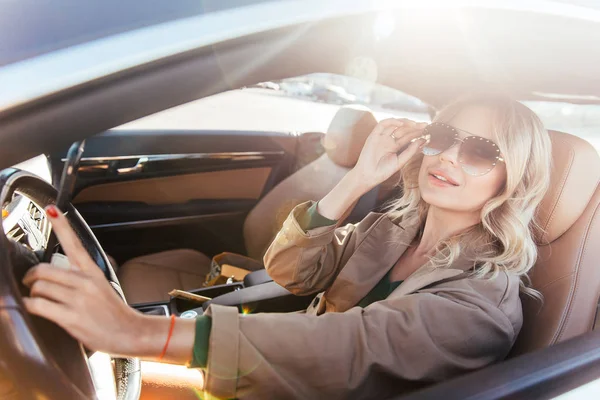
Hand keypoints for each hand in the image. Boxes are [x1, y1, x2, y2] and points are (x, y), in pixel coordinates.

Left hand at [21, 206, 195, 362]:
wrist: (130, 332)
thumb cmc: (113, 312)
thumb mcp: (102, 286)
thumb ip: (80, 278)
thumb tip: (54, 276)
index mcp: (93, 271)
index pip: (75, 243)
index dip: (61, 225)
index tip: (52, 209)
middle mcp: (85, 282)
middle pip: (44, 269)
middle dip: (30, 276)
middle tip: (29, 282)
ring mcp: (78, 299)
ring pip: (39, 287)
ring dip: (32, 294)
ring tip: (37, 300)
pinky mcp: (71, 317)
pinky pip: (38, 305)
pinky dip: (30, 306)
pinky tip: (33, 308)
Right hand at [350, 118, 426, 189]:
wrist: (368, 177)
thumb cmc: (382, 172)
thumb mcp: (399, 162)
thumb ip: (409, 152)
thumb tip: (421, 141)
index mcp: (394, 147)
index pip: (408, 137)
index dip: (418, 134)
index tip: (429, 132)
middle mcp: (388, 140)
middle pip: (403, 130)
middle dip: (414, 127)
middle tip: (426, 126)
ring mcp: (381, 137)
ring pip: (395, 125)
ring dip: (405, 123)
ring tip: (416, 125)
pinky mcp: (374, 136)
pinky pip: (382, 124)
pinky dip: (392, 122)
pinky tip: (402, 123)